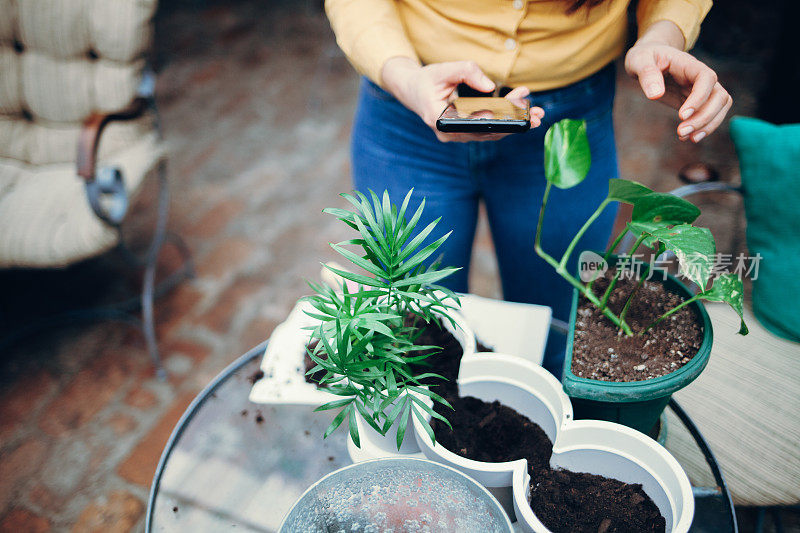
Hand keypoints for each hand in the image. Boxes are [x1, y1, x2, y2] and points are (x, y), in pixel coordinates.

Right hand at [381, 57, 544, 142]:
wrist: (412, 89)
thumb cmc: (427, 80)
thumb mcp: (444, 69)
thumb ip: (467, 71)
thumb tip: (490, 86)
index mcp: (441, 121)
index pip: (474, 126)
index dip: (498, 122)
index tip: (518, 115)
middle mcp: (451, 134)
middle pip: (487, 133)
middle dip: (515, 124)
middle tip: (538, 116)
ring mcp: (458, 135)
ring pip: (490, 133)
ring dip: (514, 123)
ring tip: (537, 113)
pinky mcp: (465, 132)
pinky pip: (487, 129)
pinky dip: (505, 119)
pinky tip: (522, 108)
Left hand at [625, 21, 731, 142]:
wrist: (649, 59)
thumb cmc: (644, 57)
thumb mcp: (639, 60)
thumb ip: (647, 74)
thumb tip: (656, 95)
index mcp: (688, 64)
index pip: (707, 78)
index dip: (699, 97)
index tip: (681, 115)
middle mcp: (700, 77)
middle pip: (719, 96)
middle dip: (704, 117)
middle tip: (681, 132)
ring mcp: (701, 90)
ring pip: (720, 107)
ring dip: (708, 125)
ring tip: (686, 138)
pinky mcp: (696, 102)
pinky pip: (710, 114)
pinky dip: (703, 128)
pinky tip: (685, 138)